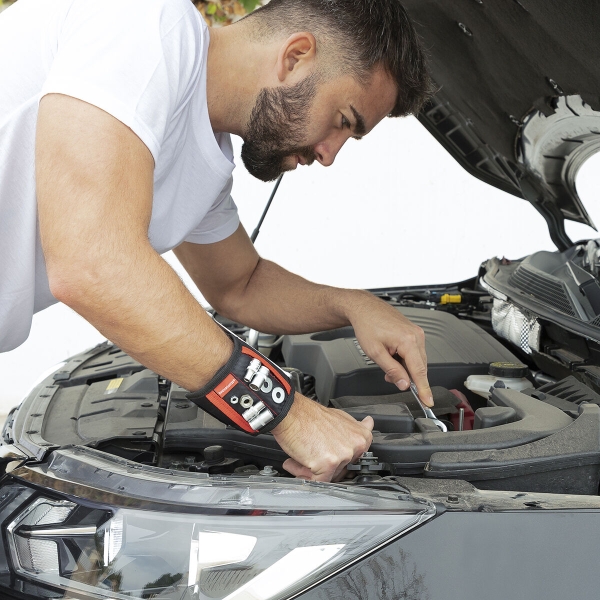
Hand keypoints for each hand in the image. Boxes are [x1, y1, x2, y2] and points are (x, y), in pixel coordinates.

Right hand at [272, 393, 373, 481]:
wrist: (290, 413)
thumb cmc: (309, 416)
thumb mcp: (340, 417)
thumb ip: (355, 427)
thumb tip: (369, 423)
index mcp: (361, 437)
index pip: (354, 461)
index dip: (336, 461)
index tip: (326, 456)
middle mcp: (355, 446)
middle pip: (340, 470)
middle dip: (322, 466)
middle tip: (309, 453)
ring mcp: (343, 455)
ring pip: (328, 476)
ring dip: (311, 470)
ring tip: (301, 454)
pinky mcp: (328, 464)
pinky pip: (316, 481)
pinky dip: (303, 474)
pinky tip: (295, 461)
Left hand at [347, 291, 432, 406]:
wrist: (363, 308)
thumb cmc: (367, 325)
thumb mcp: (376, 353)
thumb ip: (392, 370)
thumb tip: (404, 384)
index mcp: (409, 340)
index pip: (420, 372)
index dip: (423, 389)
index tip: (428, 401)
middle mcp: (416, 336)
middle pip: (419, 367)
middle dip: (407, 377)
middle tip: (390, 378)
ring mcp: (416, 333)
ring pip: (417, 360)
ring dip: (405, 367)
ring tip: (387, 363)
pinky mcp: (413, 332)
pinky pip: (414, 352)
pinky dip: (405, 359)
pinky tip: (392, 356)